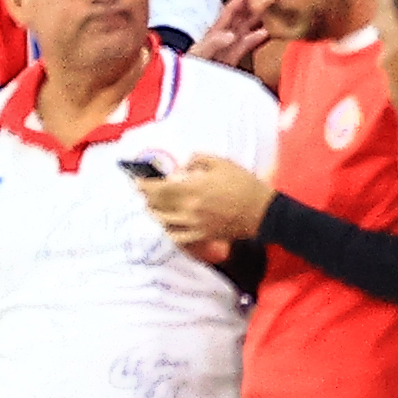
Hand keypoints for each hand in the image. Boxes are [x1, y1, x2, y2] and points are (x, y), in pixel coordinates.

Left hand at [131, 150, 271, 251]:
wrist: (261, 211)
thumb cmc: (242, 183)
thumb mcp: (221, 163)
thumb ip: (198, 161)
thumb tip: (181, 168)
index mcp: (193, 188)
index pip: (160, 188)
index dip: (146, 186)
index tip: (137, 182)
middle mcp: (189, 209)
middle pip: (159, 206)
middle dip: (147, 198)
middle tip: (142, 192)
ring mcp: (195, 225)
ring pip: (165, 221)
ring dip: (155, 213)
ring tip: (152, 206)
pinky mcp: (202, 235)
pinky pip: (178, 237)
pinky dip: (169, 230)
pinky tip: (167, 225)